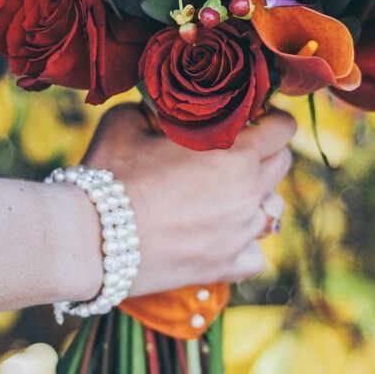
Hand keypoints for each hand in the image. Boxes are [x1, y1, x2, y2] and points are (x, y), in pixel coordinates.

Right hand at [84, 104, 295, 297]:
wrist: (90, 239)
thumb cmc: (110, 173)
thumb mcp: (128, 120)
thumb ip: (158, 108)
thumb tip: (164, 106)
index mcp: (235, 152)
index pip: (284, 128)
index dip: (270, 119)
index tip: (252, 120)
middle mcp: (248, 192)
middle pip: (282, 165)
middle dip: (265, 153)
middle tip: (234, 152)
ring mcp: (240, 233)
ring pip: (274, 210)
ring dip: (258, 198)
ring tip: (228, 195)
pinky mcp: (225, 266)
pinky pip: (256, 254)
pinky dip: (244, 244)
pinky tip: (221, 235)